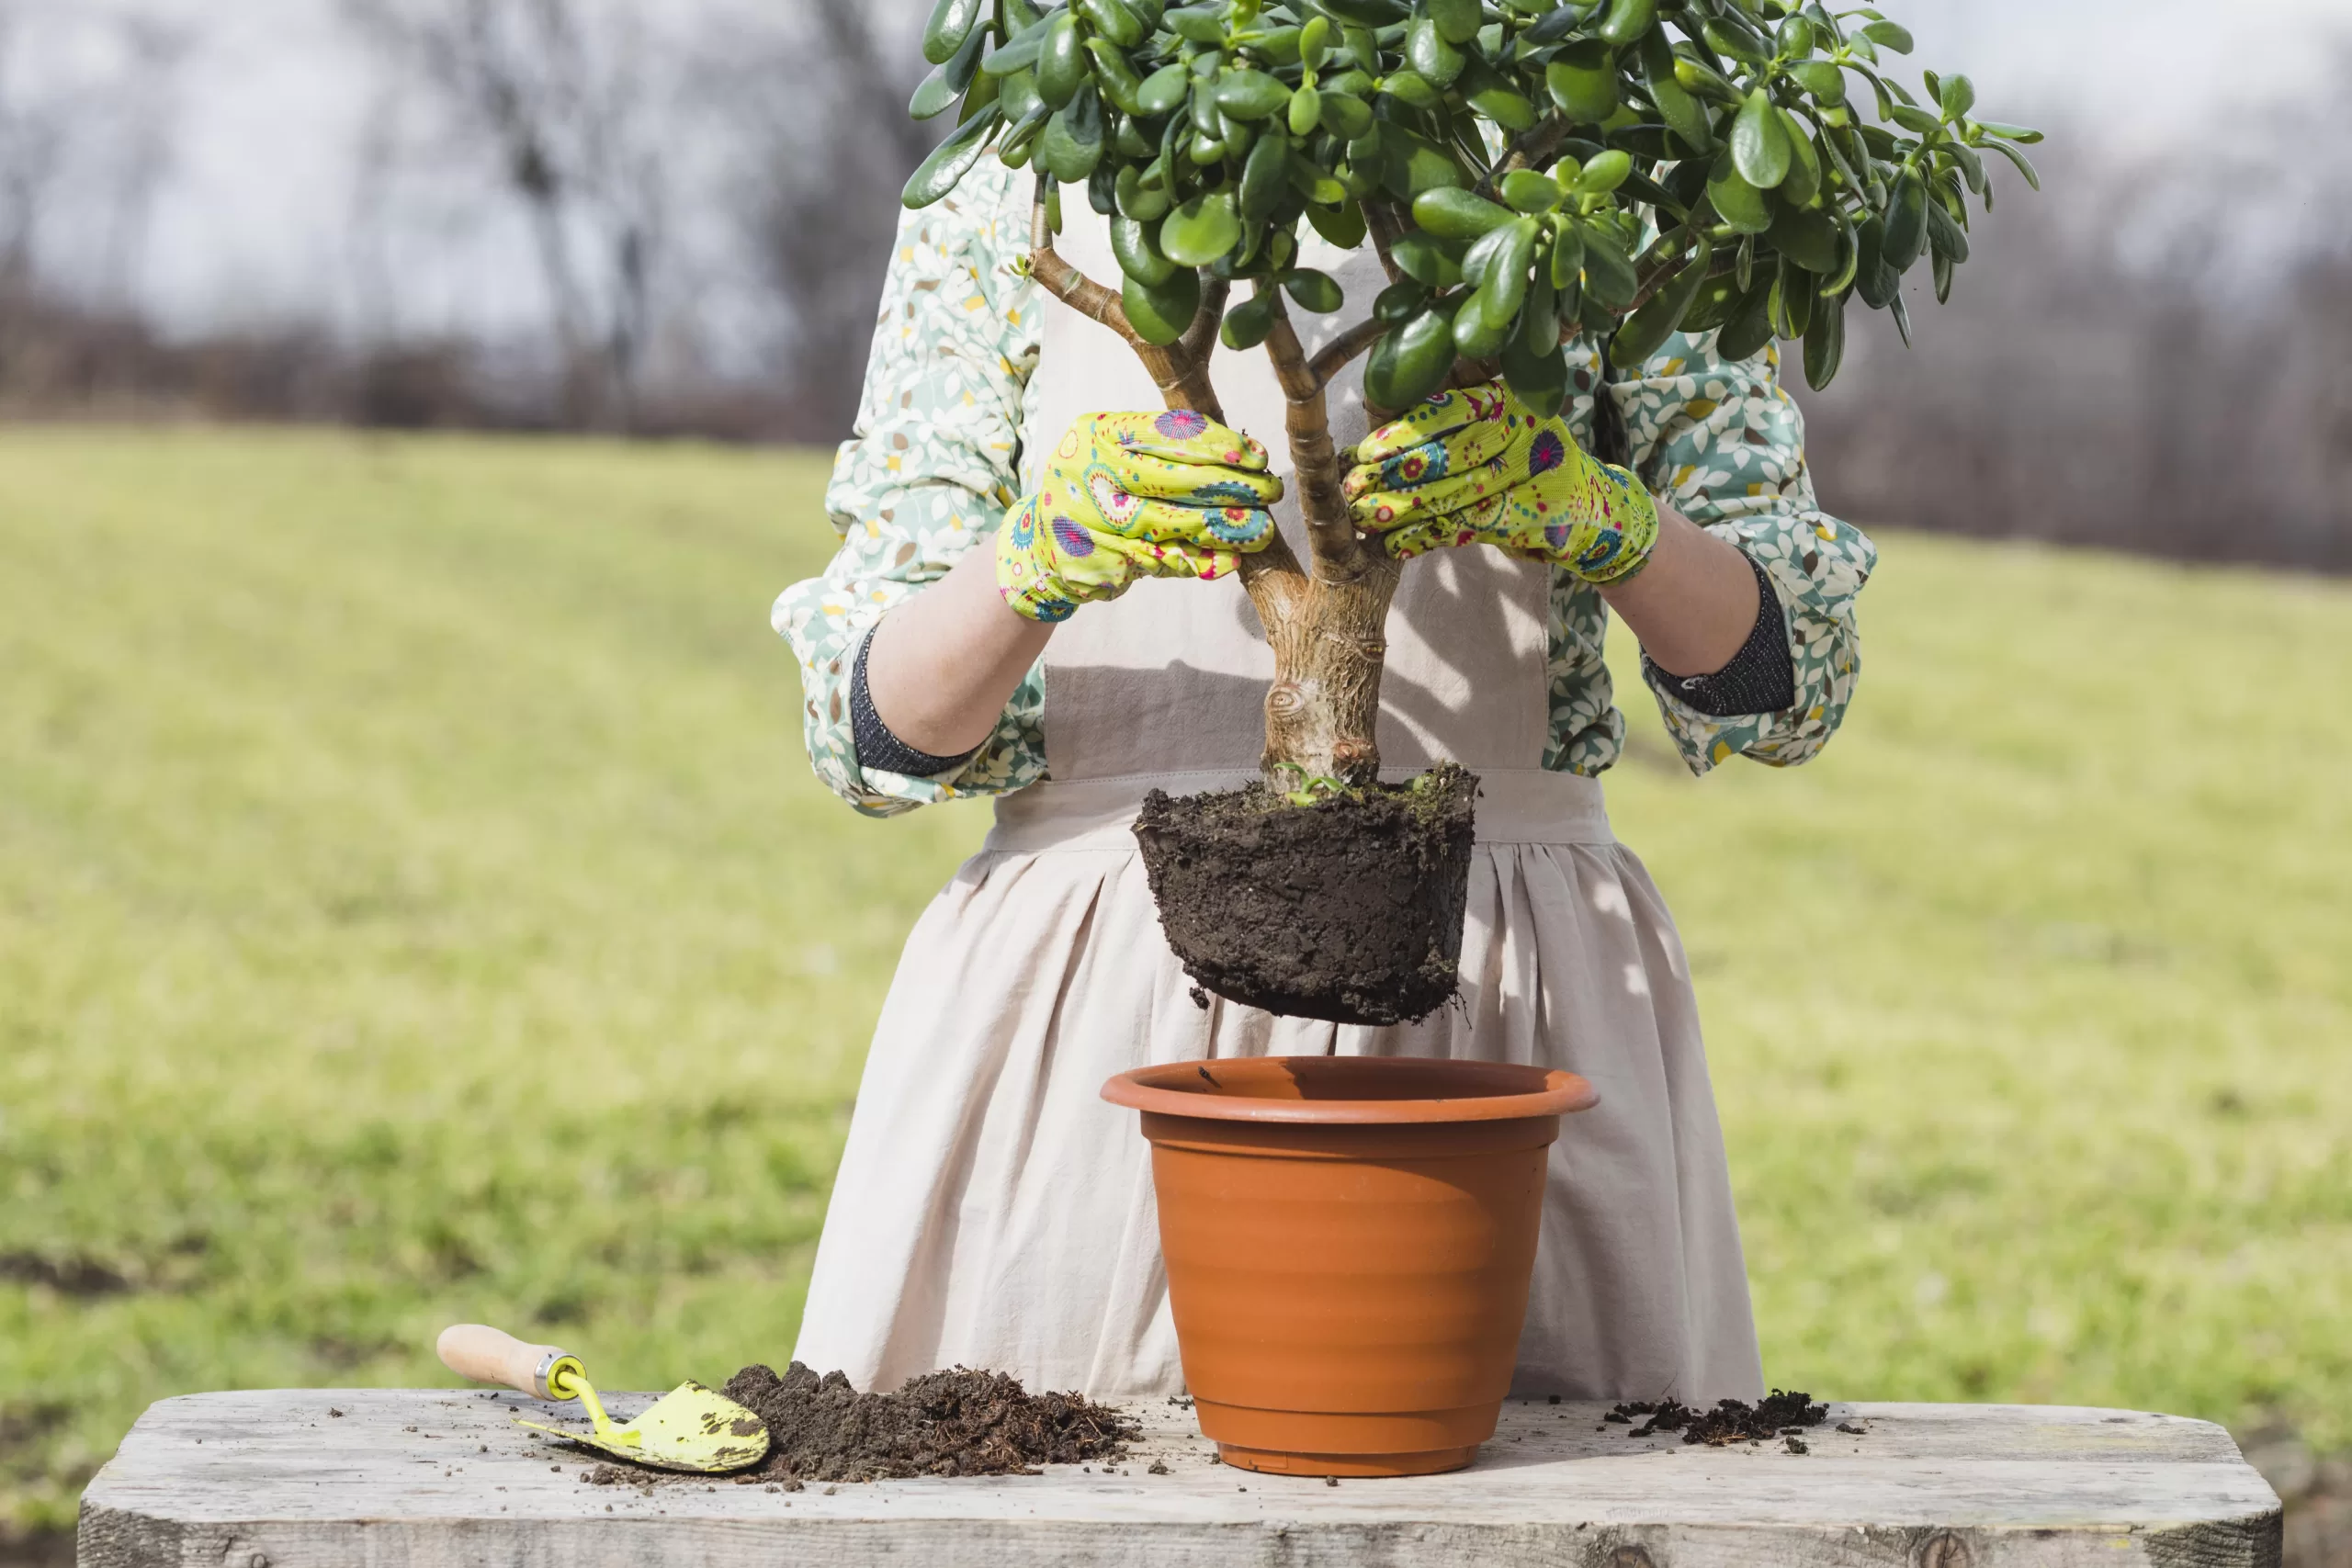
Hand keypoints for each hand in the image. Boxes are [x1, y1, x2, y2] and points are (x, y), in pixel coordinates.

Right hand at [996, 409, 1282, 622]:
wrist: (1041, 546)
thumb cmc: (1093, 488)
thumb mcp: (1112, 451)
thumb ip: (1163, 446)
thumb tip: (1244, 453)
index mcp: (1095, 434)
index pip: (1168, 434)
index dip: (1219, 445)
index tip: (1257, 456)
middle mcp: (1091, 474)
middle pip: (1176, 479)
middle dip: (1231, 486)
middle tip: (1271, 492)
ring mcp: (1095, 521)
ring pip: (1174, 522)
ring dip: (1225, 527)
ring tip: (1263, 529)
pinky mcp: (1104, 561)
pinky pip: (1164, 560)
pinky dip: (1201, 562)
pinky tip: (1232, 561)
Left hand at [1342, 381, 1659, 584]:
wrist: (1590, 508)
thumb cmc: (1527, 462)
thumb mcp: (1501, 428)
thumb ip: (1453, 425)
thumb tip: (1376, 440)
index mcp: (1512, 399)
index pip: (1452, 411)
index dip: (1406, 432)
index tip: (1366, 451)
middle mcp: (1526, 431)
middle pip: (1449, 456)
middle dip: (1395, 476)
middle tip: (1352, 490)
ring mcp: (1532, 474)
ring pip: (1454, 495)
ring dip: (1403, 511)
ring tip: (1364, 519)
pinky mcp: (1530, 515)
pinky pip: (1466, 527)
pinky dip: (1428, 538)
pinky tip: (1395, 545)